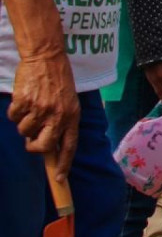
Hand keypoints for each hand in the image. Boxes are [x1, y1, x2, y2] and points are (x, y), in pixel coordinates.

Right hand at [8, 51, 78, 181]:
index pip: (69, 146)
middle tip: (31, 141)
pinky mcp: (24, 103)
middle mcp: (57, 115)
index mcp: (72, 116)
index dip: (64, 164)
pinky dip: (15, 112)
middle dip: (34, 147)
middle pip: (42, 146)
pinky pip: (14, 118)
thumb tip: (52, 145)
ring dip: (24, 124)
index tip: (60, 178)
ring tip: (31, 108)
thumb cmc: (59, 81)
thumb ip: (62, 121)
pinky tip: (23, 100)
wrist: (46, 58)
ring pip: (24, 131)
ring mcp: (40, 109)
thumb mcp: (70, 102)